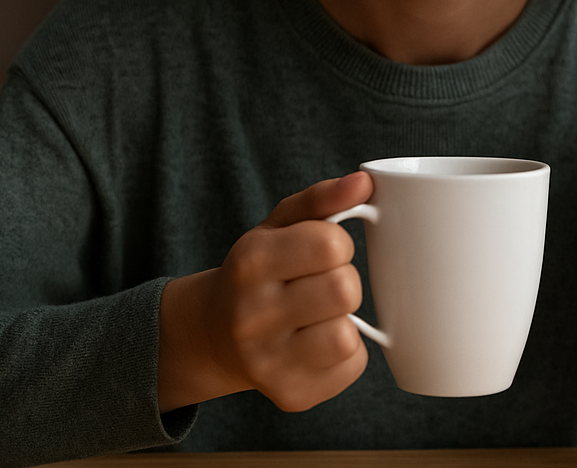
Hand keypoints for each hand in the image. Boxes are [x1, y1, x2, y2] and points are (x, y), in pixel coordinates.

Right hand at [157, 172, 372, 412]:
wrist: (213, 334)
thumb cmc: (259, 271)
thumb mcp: (279, 225)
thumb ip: (322, 198)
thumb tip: (363, 182)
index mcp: (250, 263)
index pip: (331, 244)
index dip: (338, 245)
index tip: (322, 251)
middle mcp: (251, 316)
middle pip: (344, 290)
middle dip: (343, 281)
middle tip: (321, 285)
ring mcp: (268, 363)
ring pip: (346, 335)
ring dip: (344, 320)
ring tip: (320, 315)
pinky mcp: (289, 395)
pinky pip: (351, 367)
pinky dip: (346, 353)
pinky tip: (318, 343)